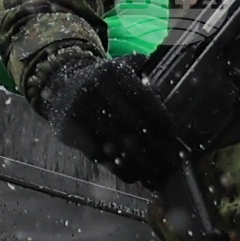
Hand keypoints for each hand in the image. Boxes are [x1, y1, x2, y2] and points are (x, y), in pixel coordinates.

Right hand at [44, 52, 187, 198]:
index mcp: (113, 74)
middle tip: (170, 164)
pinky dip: (117, 168)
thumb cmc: (102, 83)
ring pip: (116, 142)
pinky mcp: (70, 129)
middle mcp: (96, 90)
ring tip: (155, 176)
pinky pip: (98, 154)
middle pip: (132, 125)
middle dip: (154, 148)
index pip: (144, 101)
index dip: (162, 122)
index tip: (175, 140)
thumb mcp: (119, 67)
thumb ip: (144, 71)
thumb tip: (180, 64)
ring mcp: (81, 110)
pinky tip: (133, 175)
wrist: (60, 86)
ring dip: (139, 163)